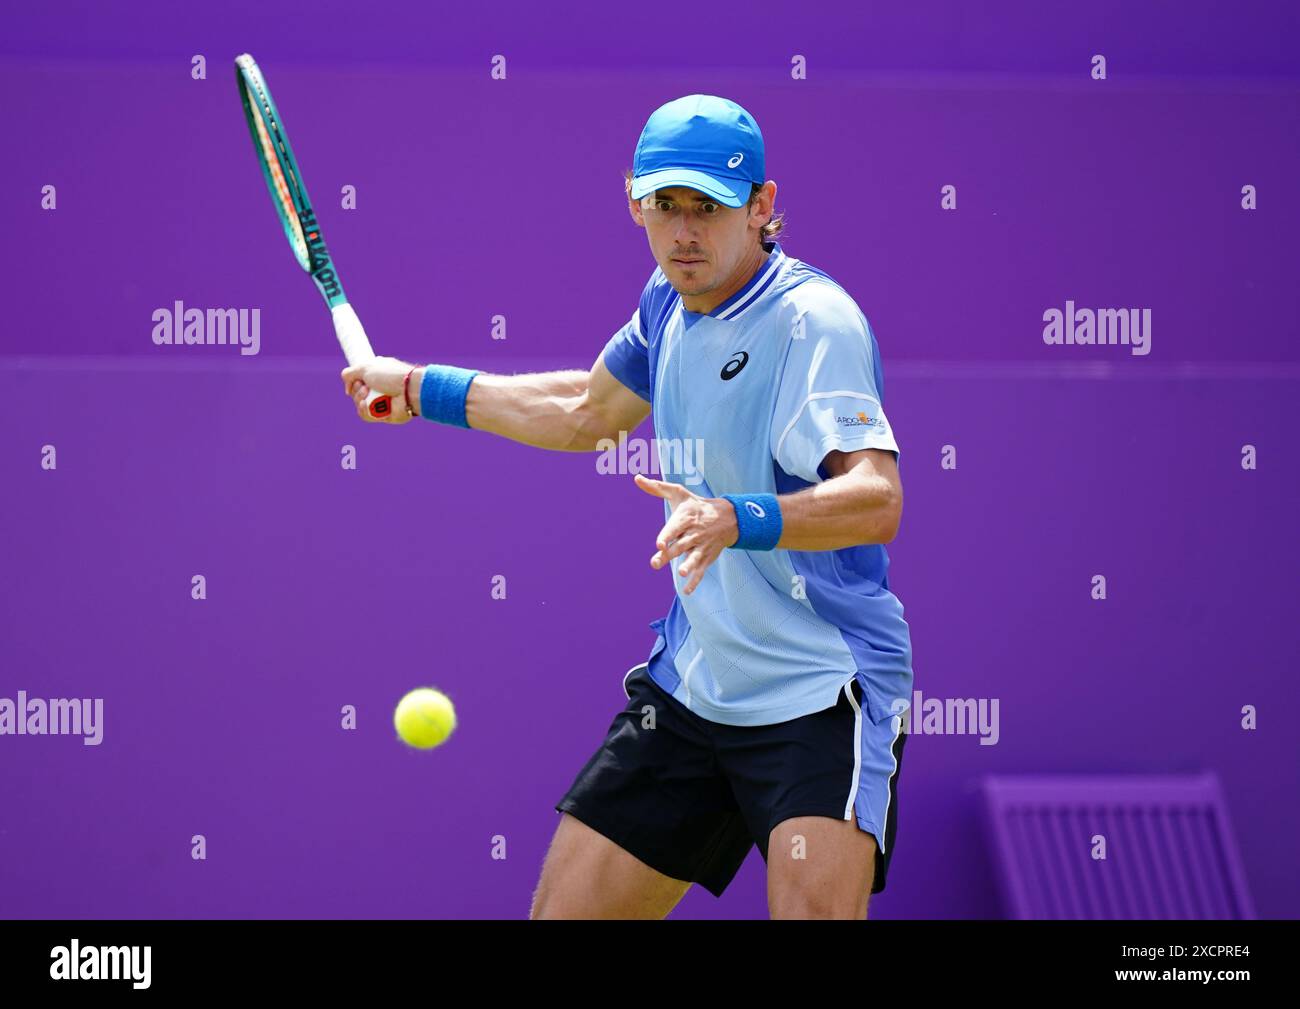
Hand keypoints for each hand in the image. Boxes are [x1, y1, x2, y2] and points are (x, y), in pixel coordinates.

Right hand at [340, 357, 419, 423]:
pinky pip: (365, 415)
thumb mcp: (365, 367)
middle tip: (365, 386)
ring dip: (359, 399)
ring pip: (359, 404)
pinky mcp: (383, 415)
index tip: (355, 380)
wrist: (408, 390)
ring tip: (368, 393)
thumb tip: (346, 385)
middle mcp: (379, 388)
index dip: (354, 381)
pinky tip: (366, 404)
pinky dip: (363, 410)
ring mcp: (381, 402)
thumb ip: (350, 373)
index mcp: (377, 374)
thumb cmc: (390, 375)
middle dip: (357, 389)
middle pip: (356, 392)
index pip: (359, 379)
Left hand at [635, 474, 738, 595]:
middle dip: (668, 555)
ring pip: (693, 558)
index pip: (675, 527)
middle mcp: (693, 534)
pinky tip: (687, 591)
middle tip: (654, 563)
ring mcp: (701, 547)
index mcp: (685, 518)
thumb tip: (637, 478)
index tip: (659, 543)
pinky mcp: (706, 557)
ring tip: (682, 574)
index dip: (667, 535)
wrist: (727, 517)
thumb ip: (657, 488)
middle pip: (679, 546)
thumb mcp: (678, 494)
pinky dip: (695, 581)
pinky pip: (701, 570)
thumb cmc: (695, 505)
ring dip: (689, 566)